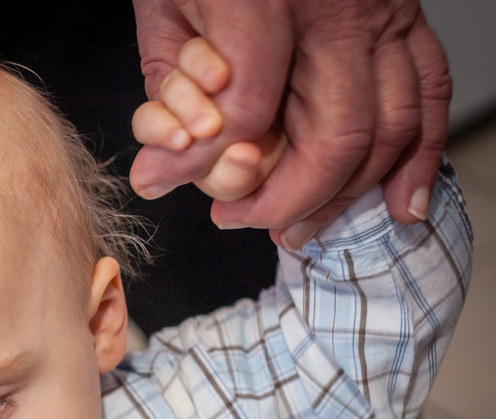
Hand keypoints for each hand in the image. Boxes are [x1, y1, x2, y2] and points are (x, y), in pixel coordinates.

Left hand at [130, 0, 450, 248]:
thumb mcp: (164, 5)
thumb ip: (166, 88)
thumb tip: (156, 174)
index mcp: (263, 0)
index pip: (248, 112)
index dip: (207, 163)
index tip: (170, 180)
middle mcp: (337, 10)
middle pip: (333, 136)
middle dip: (286, 199)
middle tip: (239, 219)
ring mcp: (384, 12)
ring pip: (387, 128)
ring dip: (345, 195)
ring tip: (295, 227)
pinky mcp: (407, 16)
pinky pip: (429, 94)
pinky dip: (418, 158)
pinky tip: (397, 205)